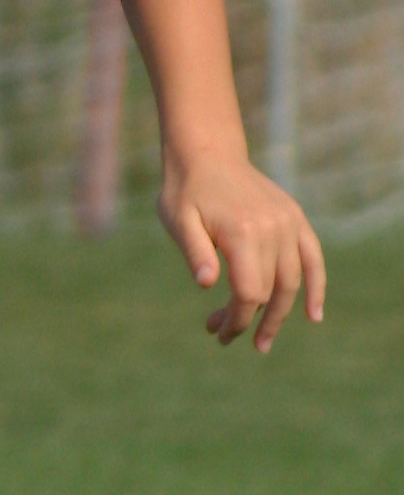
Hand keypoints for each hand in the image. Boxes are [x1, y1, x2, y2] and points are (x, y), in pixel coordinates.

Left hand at [159, 149, 325, 351]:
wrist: (208, 154)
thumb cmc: (186, 191)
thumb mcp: (178, 220)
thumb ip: (195, 252)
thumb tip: (207, 285)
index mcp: (242, 232)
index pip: (248, 292)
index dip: (236, 319)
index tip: (216, 333)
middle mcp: (272, 229)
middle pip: (271, 291)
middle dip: (250, 320)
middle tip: (226, 339)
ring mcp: (288, 223)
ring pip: (293, 280)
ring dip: (280, 314)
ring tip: (263, 340)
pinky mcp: (295, 219)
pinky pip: (313, 258)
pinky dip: (316, 287)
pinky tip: (313, 316)